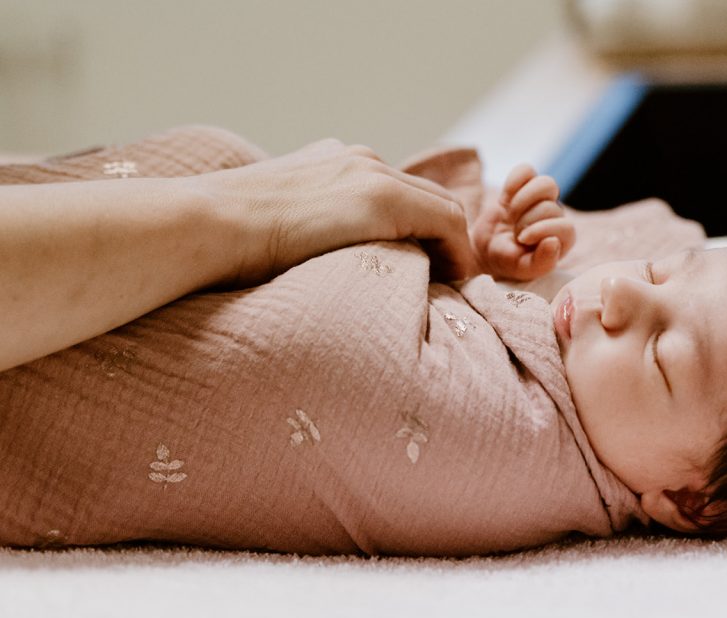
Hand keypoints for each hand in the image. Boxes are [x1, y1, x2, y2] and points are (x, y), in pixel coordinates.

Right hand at [195, 139, 472, 285]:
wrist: (206, 224)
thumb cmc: (227, 240)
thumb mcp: (278, 226)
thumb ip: (310, 232)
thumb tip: (315, 267)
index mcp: (334, 164)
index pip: (397, 193)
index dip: (421, 231)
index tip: (424, 266)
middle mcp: (359, 160)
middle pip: (428, 198)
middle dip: (445, 238)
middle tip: (446, 279)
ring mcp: (371, 174)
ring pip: (443, 208)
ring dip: (454, 248)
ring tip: (450, 286)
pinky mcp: (380, 197)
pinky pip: (447, 223)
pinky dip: (458, 252)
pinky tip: (453, 281)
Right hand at [470, 164, 574, 280]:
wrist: (486, 248)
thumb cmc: (508, 261)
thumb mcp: (522, 269)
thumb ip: (541, 263)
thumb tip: (553, 242)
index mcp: (563, 239)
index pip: (566, 227)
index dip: (541, 231)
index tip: (522, 240)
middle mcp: (557, 216)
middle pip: (551, 207)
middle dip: (526, 220)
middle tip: (514, 233)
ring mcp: (542, 198)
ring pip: (546, 183)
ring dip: (523, 200)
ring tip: (511, 215)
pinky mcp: (525, 184)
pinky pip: (526, 170)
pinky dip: (514, 182)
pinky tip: (505, 199)